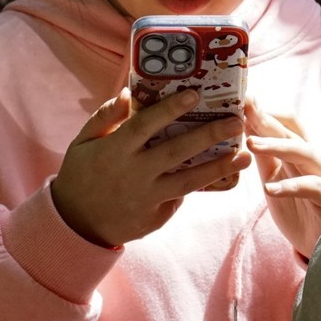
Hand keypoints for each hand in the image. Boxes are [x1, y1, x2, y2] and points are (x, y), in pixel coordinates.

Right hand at [51, 88, 251, 247]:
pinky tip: (226, 173)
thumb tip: (128, 94)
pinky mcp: (156, 217)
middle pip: (176, 152)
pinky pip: (181, 197)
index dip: (169, 110)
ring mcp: (147, 198)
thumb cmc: (81, 175)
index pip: (145, 126)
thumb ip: (105, 117)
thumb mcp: (83, 142)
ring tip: (245, 156)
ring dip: (220, 168)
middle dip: (209, 135)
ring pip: (189, 181)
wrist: (75, 226)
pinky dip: (202, 185)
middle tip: (237, 122)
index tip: (194, 94)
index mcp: (115, 151)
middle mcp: (134, 174)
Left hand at [244, 96, 320, 258]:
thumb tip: (245, 130)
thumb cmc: (301, 212)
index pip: (287, 124)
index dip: (265, 111)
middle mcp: (313, 162)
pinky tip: (270, 190)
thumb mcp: (275, 183)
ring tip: (251, 144)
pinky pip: (314, 188)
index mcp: (299, 156)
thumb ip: (265, 159)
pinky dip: (291, 187)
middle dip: (268, 119)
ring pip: (305, 153)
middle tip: (244, 107)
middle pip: (293, 133)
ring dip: (279, 146)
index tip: (241, 99)